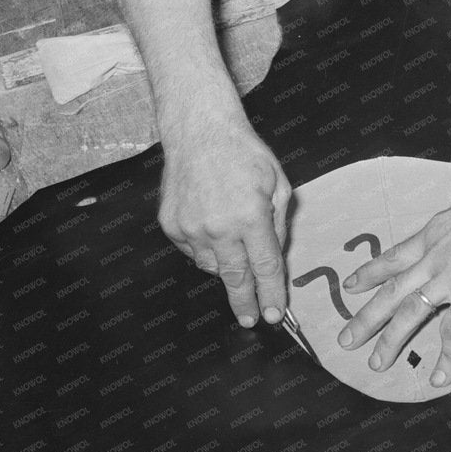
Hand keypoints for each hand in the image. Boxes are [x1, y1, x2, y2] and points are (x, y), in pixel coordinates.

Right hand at [159, 120, 291, 328]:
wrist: (199, 131)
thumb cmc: (243, 152)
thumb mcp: (278, 184)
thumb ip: (279, 224)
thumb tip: (275, 257)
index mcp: (250, 217)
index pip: (265, 268)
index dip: (272, 294)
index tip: (276, 314)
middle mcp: (219, 228)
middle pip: (236, 279)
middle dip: (246, 303)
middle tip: (252, 320)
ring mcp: (191, 228)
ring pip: (212, 268)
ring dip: (227, 269)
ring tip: (233, 250)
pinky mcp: (171, 226)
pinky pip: (193, 252)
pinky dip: (206, 249)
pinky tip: (213, 229)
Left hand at [336, 165, 450, 386]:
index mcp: (433, 234)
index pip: (394, 257)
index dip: (370, 273)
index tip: (351, 286)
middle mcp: (434, 257)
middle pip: (391, 291)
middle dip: (366, 318)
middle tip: (346, 340)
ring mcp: (450, 276)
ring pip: (410, 313)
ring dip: (390, 341)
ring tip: (376, 364)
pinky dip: (448, 356)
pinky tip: (441, 377)